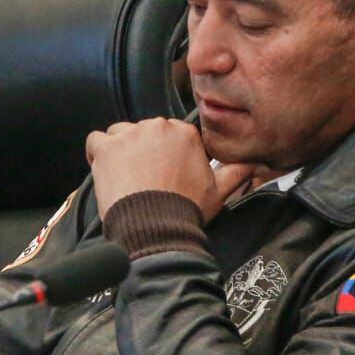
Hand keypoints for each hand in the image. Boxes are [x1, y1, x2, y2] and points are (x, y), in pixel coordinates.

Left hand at [85, 119, 258, 222]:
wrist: (156, 228)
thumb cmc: (186, 210)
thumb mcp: (219, 190)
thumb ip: (238, 171)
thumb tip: (258, 164)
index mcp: (184, 133)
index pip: (170, 135)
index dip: (166, 155)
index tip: (165, 173)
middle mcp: (157, 126)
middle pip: (144, 133)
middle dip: (143, 152)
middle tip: (146, 180)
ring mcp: (130, 135)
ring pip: (120, 134)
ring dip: (120, 152)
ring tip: (127, 179)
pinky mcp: (106, 147)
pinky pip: (95, 141)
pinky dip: (98, 156)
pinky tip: (108, 174)